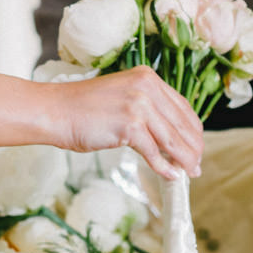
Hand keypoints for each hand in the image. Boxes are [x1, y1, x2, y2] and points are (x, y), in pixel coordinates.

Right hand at [55, 66, 203, 180]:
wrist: (56, 111)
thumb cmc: (84, 109)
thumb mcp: (123, 99)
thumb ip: (148, 111)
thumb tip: (171, 141)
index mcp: (148, 77)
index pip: (182, 107)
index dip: (193, 130)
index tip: (196, 146)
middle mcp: (147, 86)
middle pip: (182, 124)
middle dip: (192, 148)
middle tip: (197, 166)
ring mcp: (139, 104)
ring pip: (173, 139)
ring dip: (184, 160)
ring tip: (190, 173)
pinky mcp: (129, 125)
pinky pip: (154, 151)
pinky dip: (164, 166)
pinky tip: (170, 175)